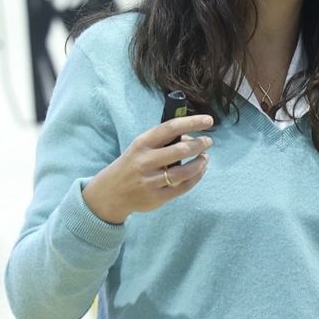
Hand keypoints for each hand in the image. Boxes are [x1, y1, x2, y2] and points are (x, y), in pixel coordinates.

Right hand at [81, 114, 214, 223]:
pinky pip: (183, 187)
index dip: (192, 122)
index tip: (208, 120)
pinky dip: (196, 177)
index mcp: (141, 144)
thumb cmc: (131, 164)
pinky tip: (200, 170)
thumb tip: (191, 136)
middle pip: (181, 150)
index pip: (170, 128)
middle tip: (208, 142)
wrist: (110, 193)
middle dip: (199, 144)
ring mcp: (151, 181)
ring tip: (205, 158)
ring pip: (184, 171)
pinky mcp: (157, 198)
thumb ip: (162, 142)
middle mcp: (145, 161)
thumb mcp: (139, 147)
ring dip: (200, 163)